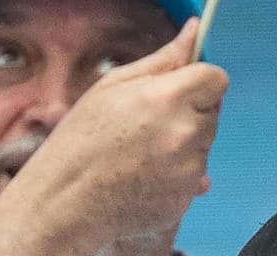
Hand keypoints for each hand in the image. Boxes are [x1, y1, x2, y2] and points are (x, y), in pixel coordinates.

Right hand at [16, 19, 228, 245]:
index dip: (198, 84)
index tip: (177, 95)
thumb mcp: (111, 88)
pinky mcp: (183, 201)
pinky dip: (174, 181)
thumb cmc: (78, 141)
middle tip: (145, 132)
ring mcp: (187, 172)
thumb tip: (194, 30)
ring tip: (138, 160)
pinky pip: (191, 182)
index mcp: (169, 98)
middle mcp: (185, 134)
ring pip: (203, 149)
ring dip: (182, 150)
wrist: (60, 204)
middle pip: (212, 115)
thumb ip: (160, 60)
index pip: (216, 80)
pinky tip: (140, 183)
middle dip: (188, 117)